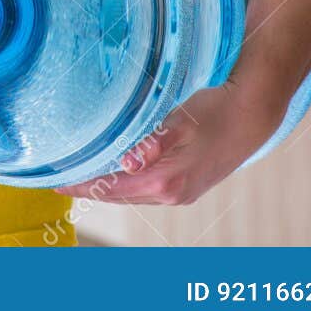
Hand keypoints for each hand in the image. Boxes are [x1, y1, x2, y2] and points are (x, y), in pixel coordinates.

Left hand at [53, 75, 285, 205]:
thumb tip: (127, 162)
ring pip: (135, 196)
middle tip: (62, 183)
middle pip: (121, 197)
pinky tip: (116, 176)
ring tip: (83, 181)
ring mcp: (182, 194)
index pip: (113, 188)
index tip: (58, 184)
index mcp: (167, 181)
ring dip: (109, 190)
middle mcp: (173, 195)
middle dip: (91, 191)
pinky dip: (127, 187)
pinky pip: (149, 192)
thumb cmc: (214, 113)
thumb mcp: (179, 122)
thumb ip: (152, 143)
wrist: (252, 117)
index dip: (84, 186)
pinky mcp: (188, 187)